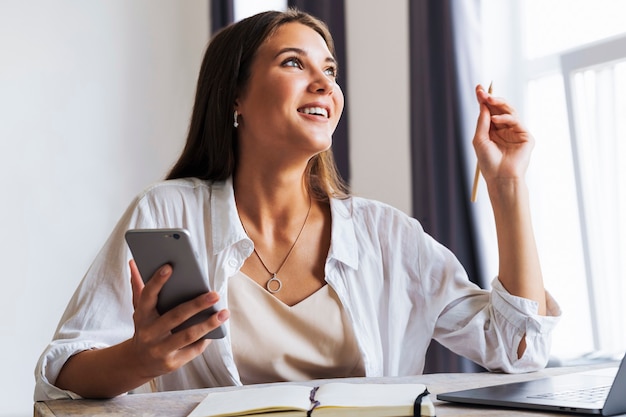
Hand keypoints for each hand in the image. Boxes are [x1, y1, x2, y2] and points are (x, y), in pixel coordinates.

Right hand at [128, 260, 228, 378]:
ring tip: (224, 313)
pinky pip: (193, 349)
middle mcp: (149, 333)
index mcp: (142, 316)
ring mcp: (160, 349)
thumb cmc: (146, 328)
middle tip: (215, 294)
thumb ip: (139, 286)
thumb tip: (134, 262)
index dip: (157, 281)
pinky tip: (218, 329)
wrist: (137, 363)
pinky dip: (206, 339)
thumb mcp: (140, 309)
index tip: (170, 267)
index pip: (147, 295)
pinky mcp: (172, 363)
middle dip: (197, 304)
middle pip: (175, 316)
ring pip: (187, 335)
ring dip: (208, 324)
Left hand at [472, 84, 534, 183]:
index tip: (478, 88)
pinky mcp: (526, 137)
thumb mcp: (480, 139)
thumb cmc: (488, 162)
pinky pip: (516, 121)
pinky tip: (496, 120)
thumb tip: (483, 103)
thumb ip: (482, 121)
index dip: (484, 99)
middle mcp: (505, 130)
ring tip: (489, 100)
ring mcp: (516, 133)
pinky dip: (506, 119)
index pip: (490, 111)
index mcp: (493, 131)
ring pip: (510, 111)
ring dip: (499, 104)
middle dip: (491, 99)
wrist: (500, 177)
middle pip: (500, 109)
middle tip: (483, 92)